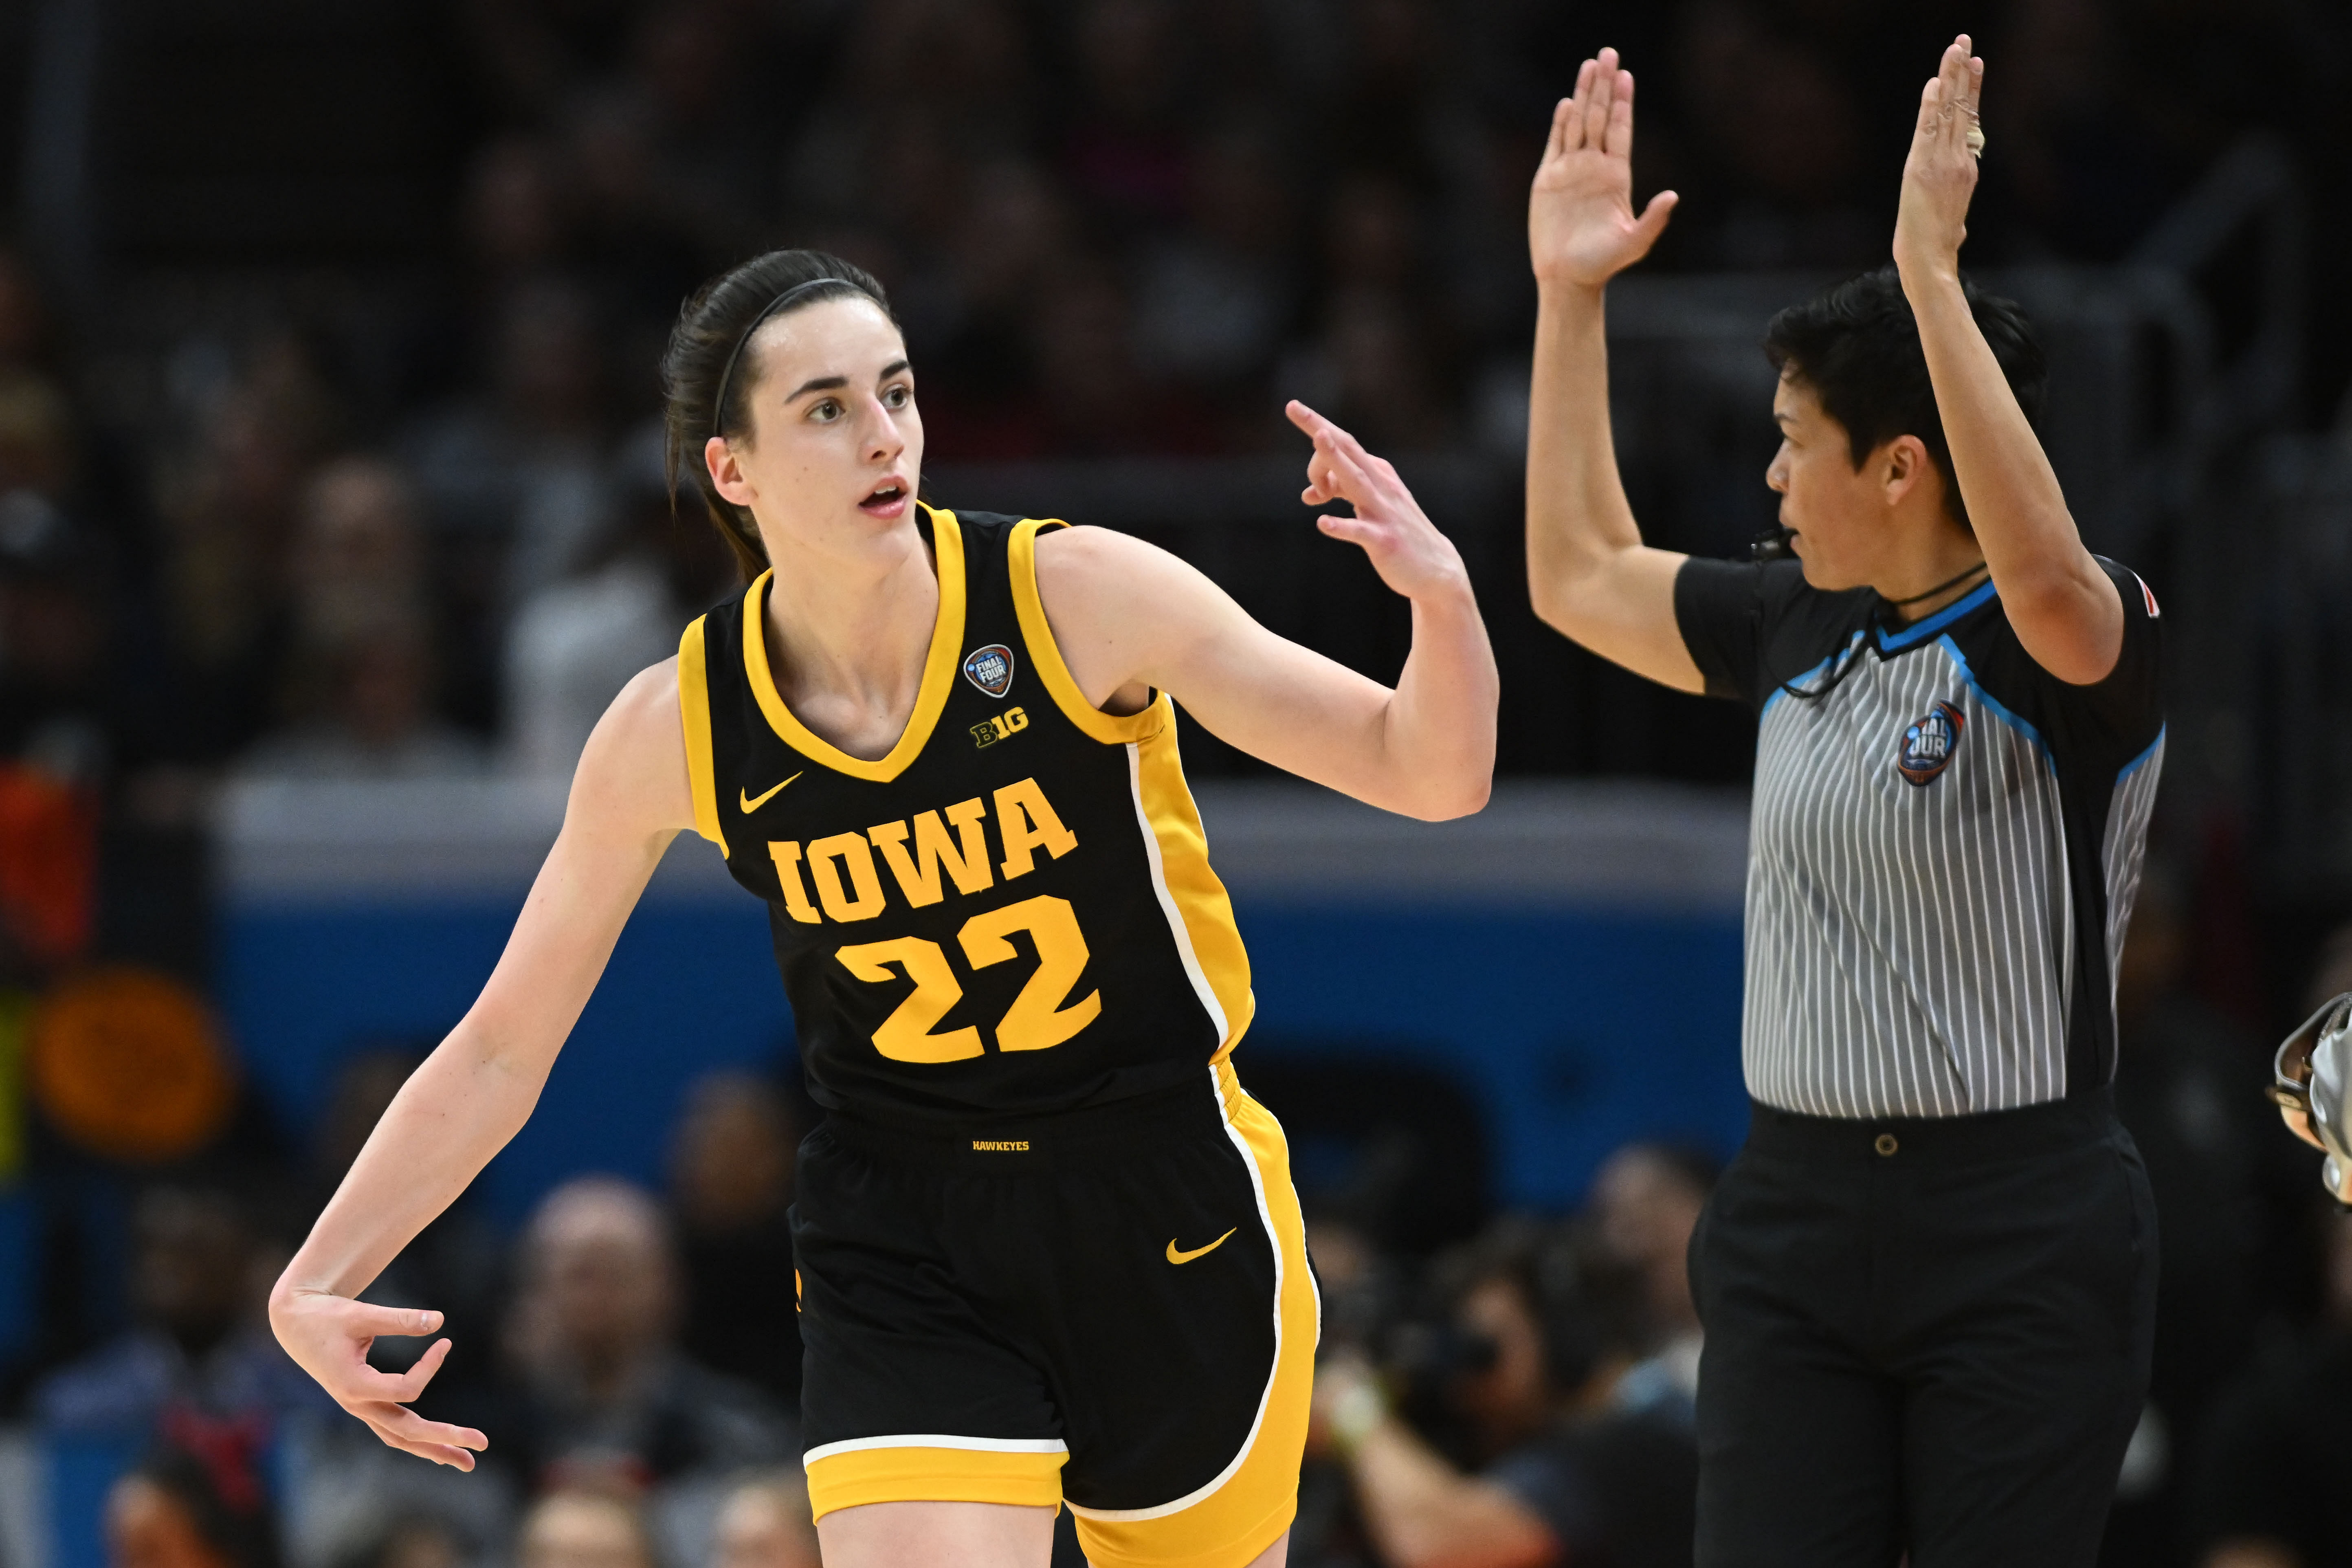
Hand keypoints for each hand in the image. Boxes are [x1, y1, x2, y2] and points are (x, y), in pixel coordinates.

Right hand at [269, 1286, 487, 1468]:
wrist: (296, 1324)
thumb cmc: (326, 1316)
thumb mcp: (361, 1313)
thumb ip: (399, 1319)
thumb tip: (439, 1320)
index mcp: (354, 1385)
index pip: (406, 1390)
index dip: (430, 1368)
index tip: (445, 1343)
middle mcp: (356, 1404)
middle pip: (406, 1431)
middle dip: (446, 1439)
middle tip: (483, 1443)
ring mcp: (359, 1408)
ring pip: (399, 1438)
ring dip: (434, 1450)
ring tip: (467, 1462)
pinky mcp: (362, 1404)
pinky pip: (392, 1430)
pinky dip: (416, 1440)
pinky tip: (440, 1448)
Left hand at [1287, 401, 1467, 601]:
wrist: (1436, 568)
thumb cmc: (1398, 532)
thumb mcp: (1369, 506)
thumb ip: (1341, 494)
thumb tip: (1308, 493)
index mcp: (1378, 474)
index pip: (1345, 444)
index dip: (1319, 428)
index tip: (1294, 410)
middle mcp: (1381, 486)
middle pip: (1348, 450)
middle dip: (1321, 428)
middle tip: (1293, 406)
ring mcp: (1384, 512)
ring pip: (1356, 482)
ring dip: (1335, 461)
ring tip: (1318, 440)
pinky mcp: (1385, 541)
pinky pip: (1361, 532)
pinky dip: (1342, 526)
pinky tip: (1323, 523)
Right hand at [1528, 47, 1677, 289]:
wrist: (1568, 277)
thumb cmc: (1603, 263)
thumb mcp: (1635, 242)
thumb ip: (1654, 219)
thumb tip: (1673, 196)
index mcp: (1617, 176)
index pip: (1621, 130)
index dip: (1624, 102)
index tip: (1626, 75)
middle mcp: (1594, 167)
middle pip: (1600, 117)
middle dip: (1604, 86)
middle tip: (1608, 53)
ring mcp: (1571, 171)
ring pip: (1578, 124)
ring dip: (1583, 95)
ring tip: (1588, 65)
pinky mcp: (1548, 180)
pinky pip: (1555, 144)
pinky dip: (1560, 123)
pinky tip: (1566, 103)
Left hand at [1894, 35, 1983, 284]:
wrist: (1931, 260)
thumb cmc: (1939, 247)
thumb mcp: (1953, 219)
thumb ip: (1956, 208)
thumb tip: (1958, 223)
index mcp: (1967, 169)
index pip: (1970, 121)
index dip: (1972, 90)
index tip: (1974, 64)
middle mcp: (1960, 160)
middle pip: (1964, 108)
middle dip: (1963, 72)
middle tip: (1964, 42)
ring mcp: (1944, 162)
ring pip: (1950, 112)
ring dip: (1950, 78)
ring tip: (1954, 48)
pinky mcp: (1922, 168)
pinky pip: (1928, 130)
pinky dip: (1932, 106)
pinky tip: (1935, 84)